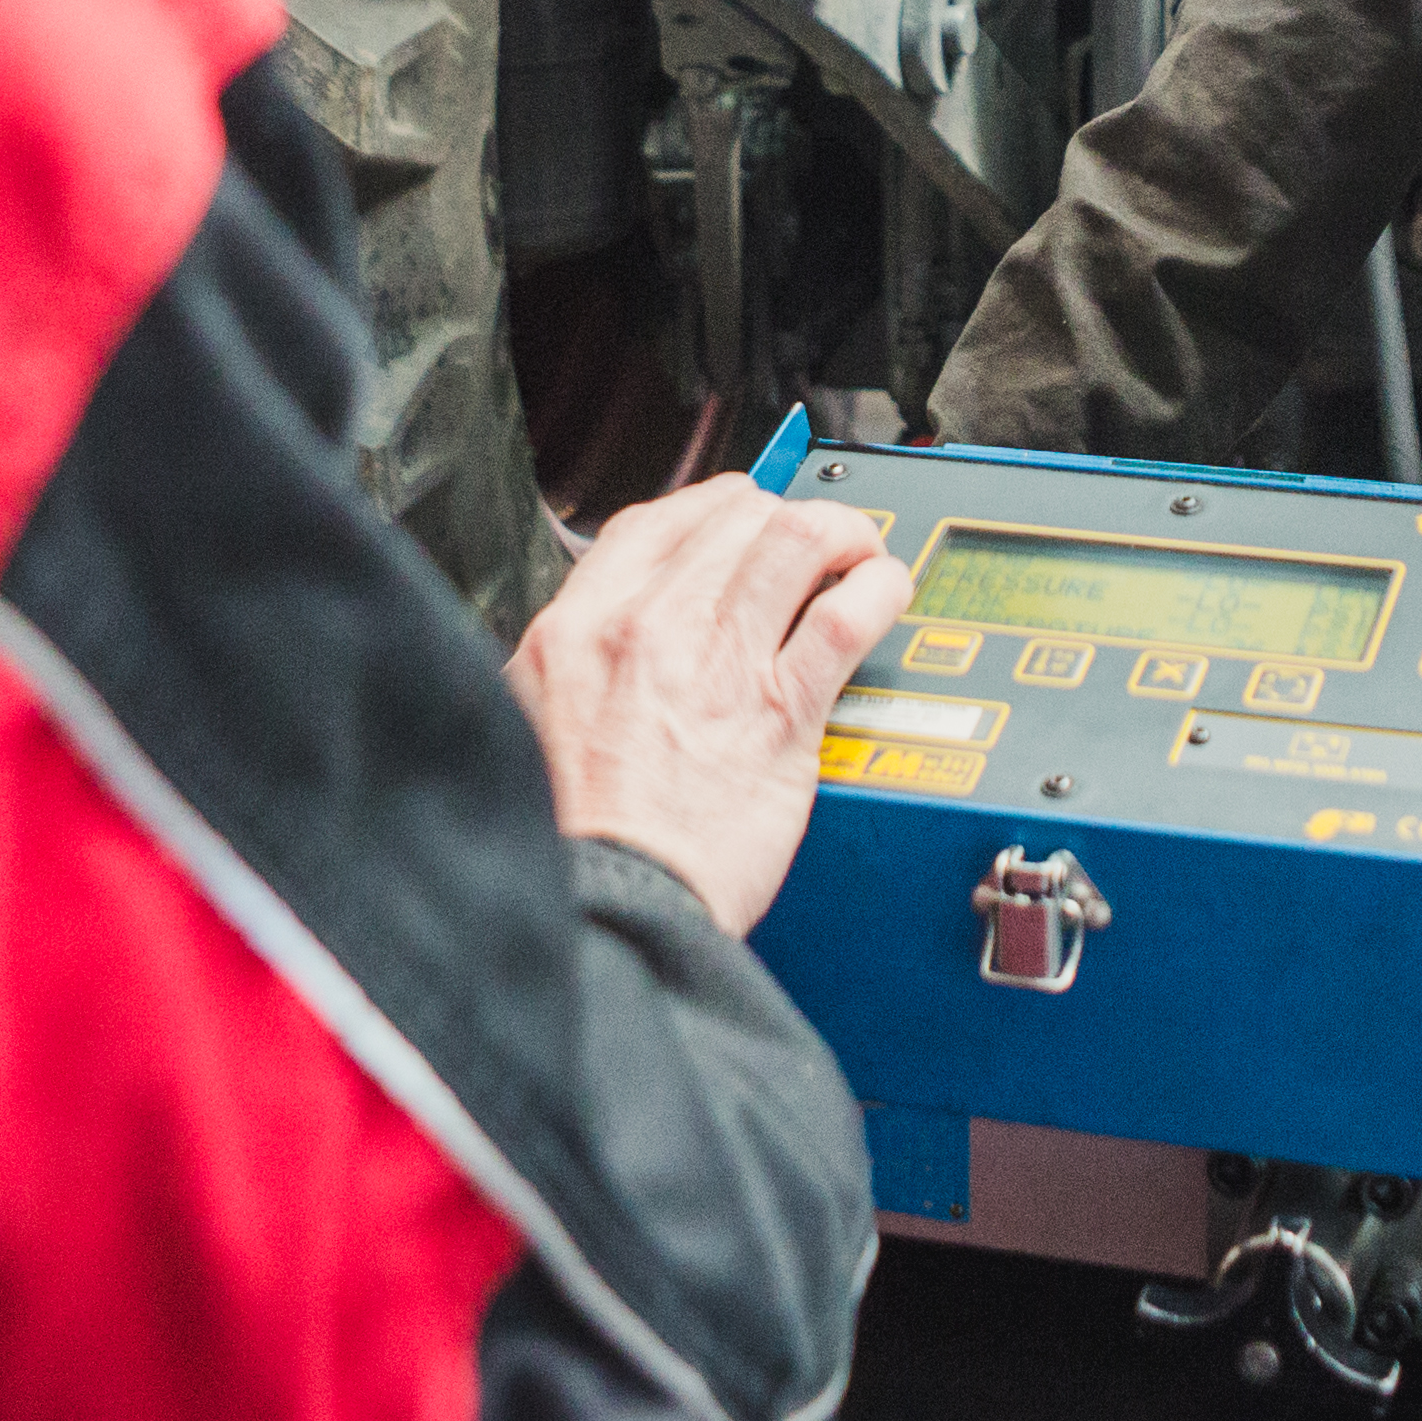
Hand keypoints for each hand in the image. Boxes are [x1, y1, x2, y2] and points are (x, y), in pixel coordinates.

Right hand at [505, 473, 907, 937]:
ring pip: (797, 539)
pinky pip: (847, 614)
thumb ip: (579, 667)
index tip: (741, 520)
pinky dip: (880, 586)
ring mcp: (719, 662)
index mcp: (576, 628)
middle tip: (813, 546)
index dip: (715, 508)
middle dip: (786, 518)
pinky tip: (887, 592)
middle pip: (738, 517)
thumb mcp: (534, 726)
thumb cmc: (579, 843)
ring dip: (843, 534)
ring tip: (859, 556)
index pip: (659, 519)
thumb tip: (617, 638)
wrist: (614, 912)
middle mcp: (648, 627)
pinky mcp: (782, 711)